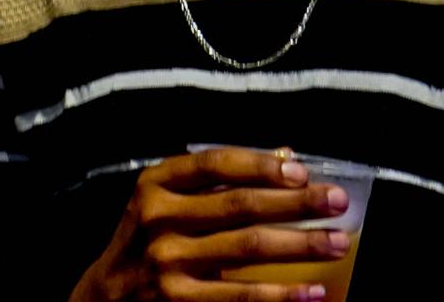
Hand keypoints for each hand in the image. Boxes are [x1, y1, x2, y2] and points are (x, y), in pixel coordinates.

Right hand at [71, 147, 350, 301]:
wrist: (105, 297)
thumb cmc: (146, 241)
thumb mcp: (166, 201)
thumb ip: (218, 180)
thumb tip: (286, 156)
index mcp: (155, 184)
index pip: (215, 164)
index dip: (261, 164)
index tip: (302, 170)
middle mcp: (158, 218)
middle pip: (240, 204)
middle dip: (296, 202)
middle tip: (336, 201)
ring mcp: (167, 261)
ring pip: (247, 247)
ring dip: (300, 244)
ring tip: (338, 242)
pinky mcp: (178, 300)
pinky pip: (241, 296)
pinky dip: (281, 294)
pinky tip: (312, 292)